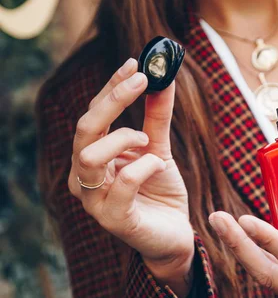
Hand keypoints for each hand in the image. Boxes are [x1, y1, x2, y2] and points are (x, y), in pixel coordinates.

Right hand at [68, 58, 193, 297]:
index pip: (93, 115)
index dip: (111, 87)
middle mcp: (84, 177)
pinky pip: (121, 184)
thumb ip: (157, 119)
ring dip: (125, 138)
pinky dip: (144, 167)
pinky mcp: (113, 219)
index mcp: (92, 157)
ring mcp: (94, 200)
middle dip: (113, 99)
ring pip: (91, 155)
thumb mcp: (160, 149)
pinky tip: (158, 166)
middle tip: (143, 79)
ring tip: (148, 142)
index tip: (135, 63)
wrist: (174, 234)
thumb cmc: (161, 192)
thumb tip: (161, 79)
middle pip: (84, 129)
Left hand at [208, 212, 277, 297]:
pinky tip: (237, 234)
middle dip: (240, 247)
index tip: (244, 219)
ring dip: (240, 250)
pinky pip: (272, 272)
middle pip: (270, 275)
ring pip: (267, 276)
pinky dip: (252, 253)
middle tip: (217, 218)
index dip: (269, 241)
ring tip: (220, 222)